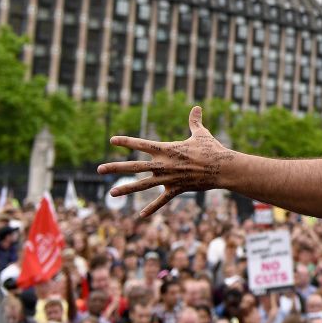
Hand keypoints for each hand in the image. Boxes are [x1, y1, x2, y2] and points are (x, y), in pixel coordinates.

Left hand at [98, 107, 233, 216]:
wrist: (222, 168)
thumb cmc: (212, 149)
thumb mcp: (201, 134)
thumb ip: (194, 122)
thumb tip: (197, 107)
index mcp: (167, 149)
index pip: (141, 144)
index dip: (126, 142)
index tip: (112, 141)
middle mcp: (163, 164)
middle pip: (134, 166)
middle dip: (115, 167)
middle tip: (99, 169)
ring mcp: (168, 178)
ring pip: (142, 185)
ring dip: (126, 189)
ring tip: (112, 192)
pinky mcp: (176, 189)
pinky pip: (162, 200)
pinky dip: (152, 208)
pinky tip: (141, 215)